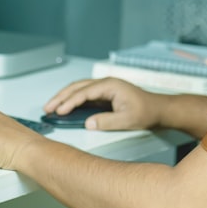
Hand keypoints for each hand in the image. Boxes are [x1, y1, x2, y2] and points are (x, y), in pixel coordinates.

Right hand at [43, 78, 160, 130]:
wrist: (159, 109)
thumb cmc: (146, 111)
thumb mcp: (127, 120)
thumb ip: (106, 121)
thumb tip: (87, 123)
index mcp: (110, 86)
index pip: (84, 92)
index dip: (69, 102)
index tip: (59, 111)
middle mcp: (105, 84)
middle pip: (77, 87)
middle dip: (61, 97)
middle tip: (47, 108)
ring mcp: (105, 88)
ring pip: (79, 89)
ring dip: (65, 97)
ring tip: (52, 107)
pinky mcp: (105, 94)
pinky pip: (85, 95)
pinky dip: (73, 100)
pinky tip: (66, 107)